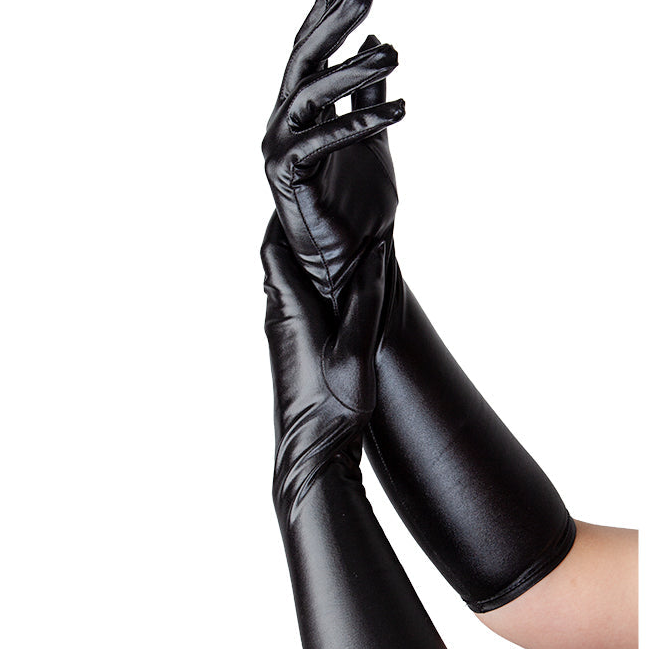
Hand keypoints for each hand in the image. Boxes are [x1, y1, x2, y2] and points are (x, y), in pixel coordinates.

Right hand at [262, 0, 403, 297]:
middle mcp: (284, 121)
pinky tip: (400, 108)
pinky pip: (321, 141)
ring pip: (310, 93)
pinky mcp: (285, 177)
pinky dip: (359, 123)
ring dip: (353, 70)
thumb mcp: (374, 136)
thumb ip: (369, 93)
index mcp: (302, 109)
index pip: (312, 48)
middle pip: (304, 58)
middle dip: (331, 21)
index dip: (326, 10)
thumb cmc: (358, 204)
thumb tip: (378, 41)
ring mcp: (279, 147)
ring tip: (396, 53)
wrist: (350, 259)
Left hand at [262, 213, 385, 520]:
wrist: (309, 459)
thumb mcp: (357, 352)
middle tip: (321, 202)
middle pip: (276, 258)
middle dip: (294, 228)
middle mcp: (278, 318)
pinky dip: (309, 285)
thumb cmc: (332, 410)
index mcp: (290, 309)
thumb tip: (373, 257)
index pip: (275, 246)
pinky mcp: (292, 354)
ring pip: (285, 282)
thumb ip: (365, 303)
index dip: (285, 215)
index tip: (303, 189)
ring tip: (331, 234)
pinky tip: (335, 287)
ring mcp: (283, 337)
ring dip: (302, 257)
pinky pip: (295, 304)